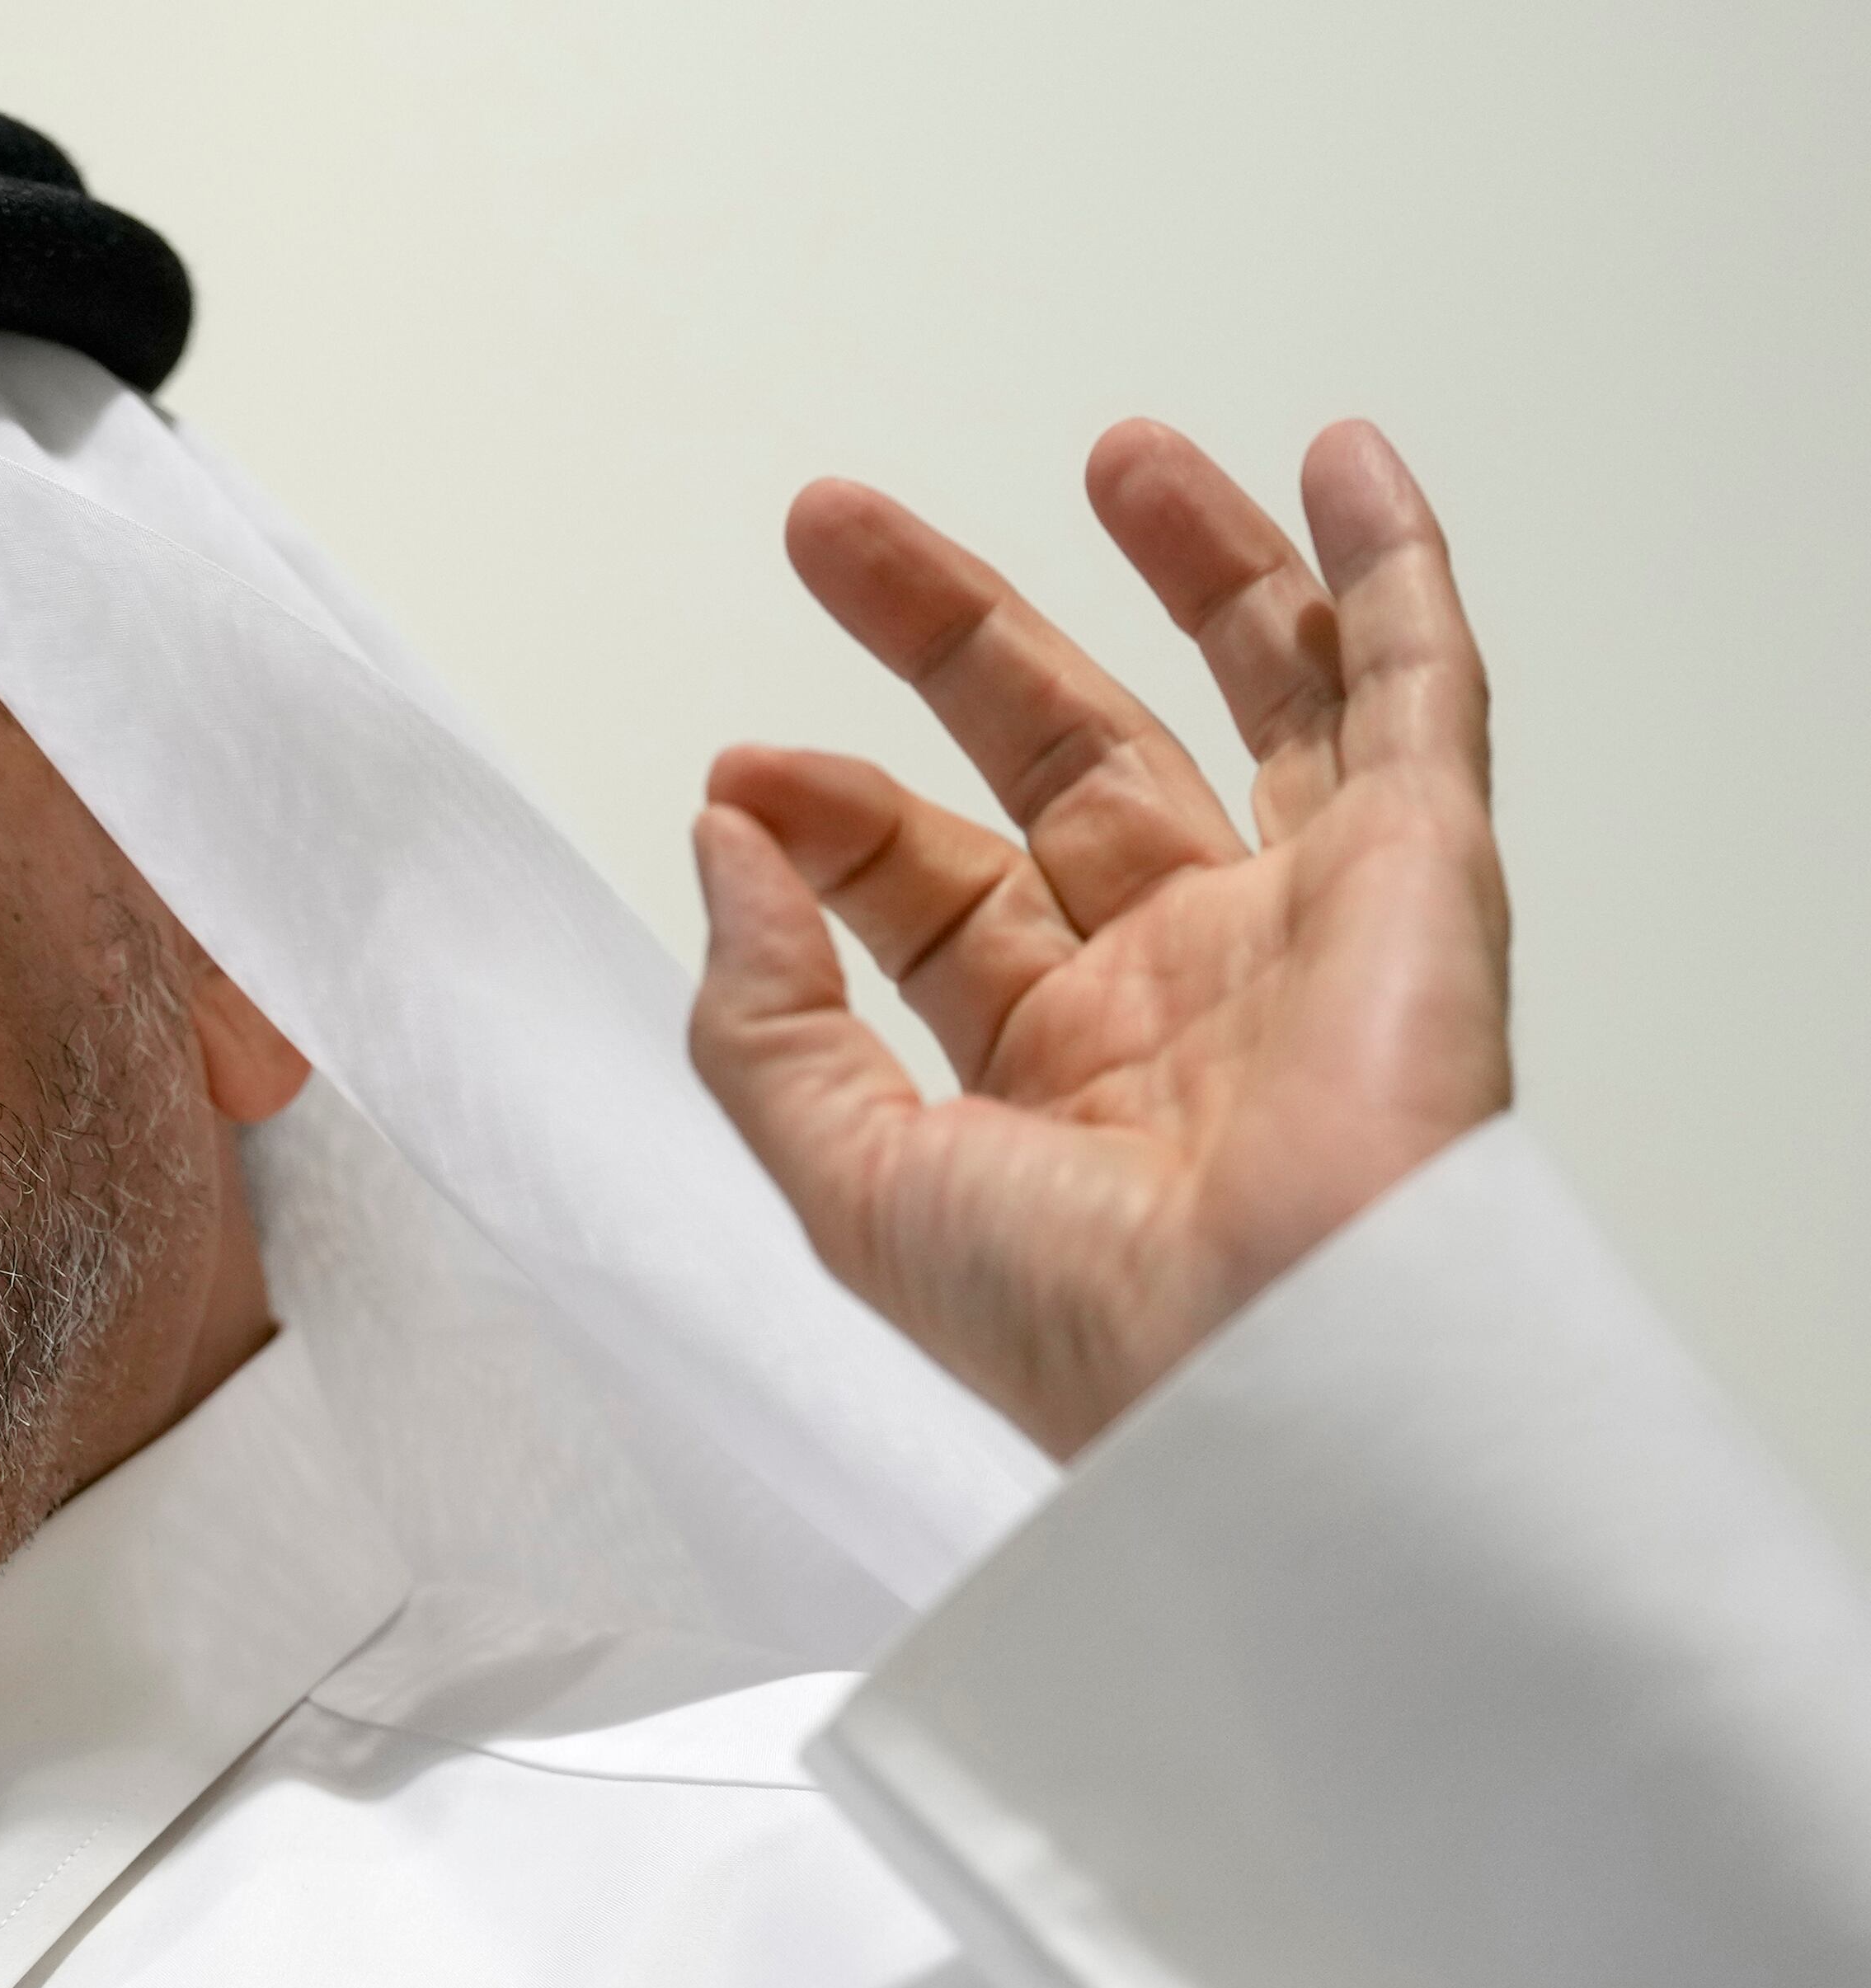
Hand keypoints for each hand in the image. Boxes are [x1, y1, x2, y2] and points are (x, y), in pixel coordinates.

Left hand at [688, 420, 1511, 1458]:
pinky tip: (1338, 466)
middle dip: (952, 634)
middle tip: (831, 525)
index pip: (932, 892)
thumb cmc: (1078, 1321)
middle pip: (1063, 760)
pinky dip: (1388, 572)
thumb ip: (761, 1012)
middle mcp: (1185, 989)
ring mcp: (1308, 920)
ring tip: (1105, 455)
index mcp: (1054, 1073)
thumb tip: (727, 836)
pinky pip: (1416, 690)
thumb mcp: (843, 1178)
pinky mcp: (1422, 870)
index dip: (832, 817)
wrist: (1277, 1369)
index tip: (742, 769)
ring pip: (1252, 701)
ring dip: (1187, 571)